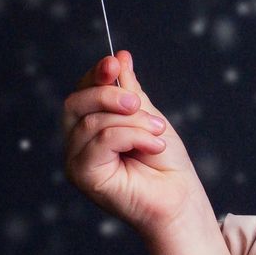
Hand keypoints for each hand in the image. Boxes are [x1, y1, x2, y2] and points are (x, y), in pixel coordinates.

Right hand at [62, 50, 210, 241]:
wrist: (180, 197)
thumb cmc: (165, 163)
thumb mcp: (148, 117)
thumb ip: (129, 91)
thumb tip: (119, 57)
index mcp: (89, 127)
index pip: (82, 92)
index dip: (95, 75)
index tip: (114, 62)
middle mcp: (77, 144)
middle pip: (76, 103)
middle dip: (109, 95)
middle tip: (138, 104)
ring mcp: (76, 161)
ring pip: (93, 121)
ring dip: (134, 122)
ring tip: (157, 134)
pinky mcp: (82, 175)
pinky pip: (102, 140)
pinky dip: (133, 136)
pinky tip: (153, 146)